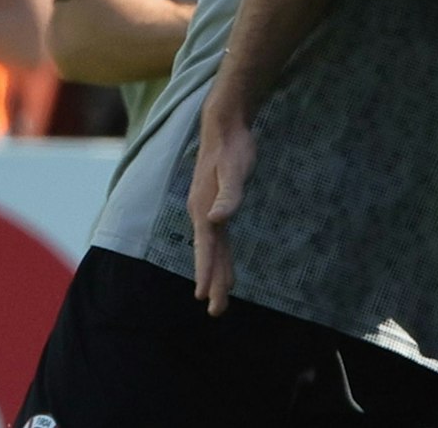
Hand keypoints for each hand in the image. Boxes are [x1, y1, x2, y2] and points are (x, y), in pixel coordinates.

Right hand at [190, 102, 256, 316]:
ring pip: (214, 250)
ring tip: (219, 298)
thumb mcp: (235, 171)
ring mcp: (208, 211)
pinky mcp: (217, 205)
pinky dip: (221, 256)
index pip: (206, 248)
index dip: (207, 273)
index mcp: (204, 210)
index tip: (205, 297)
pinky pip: (218, 239)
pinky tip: (223, 265)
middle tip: (217, 312)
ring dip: (217, 273)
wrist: (225, 126)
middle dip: (213, 283)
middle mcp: (203, 214)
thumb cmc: (233, 147)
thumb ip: (228, 196)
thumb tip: (216, 220)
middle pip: (208, 255)